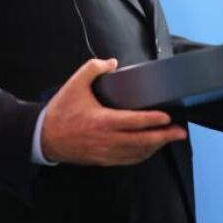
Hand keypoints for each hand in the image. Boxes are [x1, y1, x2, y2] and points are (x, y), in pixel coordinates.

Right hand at [40, 58, 187, 165]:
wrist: (42, 138)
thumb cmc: (60, 111)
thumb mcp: (74, 84)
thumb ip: (93, 69)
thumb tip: (112, 62)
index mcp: (101, 121)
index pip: (133, 122)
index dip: (152, 120)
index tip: (167, 117)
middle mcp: (106, 139)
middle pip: (141, 141)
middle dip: (163, 137)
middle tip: (180, 132)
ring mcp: (105, 152)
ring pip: (136, 153)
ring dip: (155, 146)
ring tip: (170, 138)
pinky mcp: (102, 160)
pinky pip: (127, 160)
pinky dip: (142, 155)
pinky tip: (151, 148)